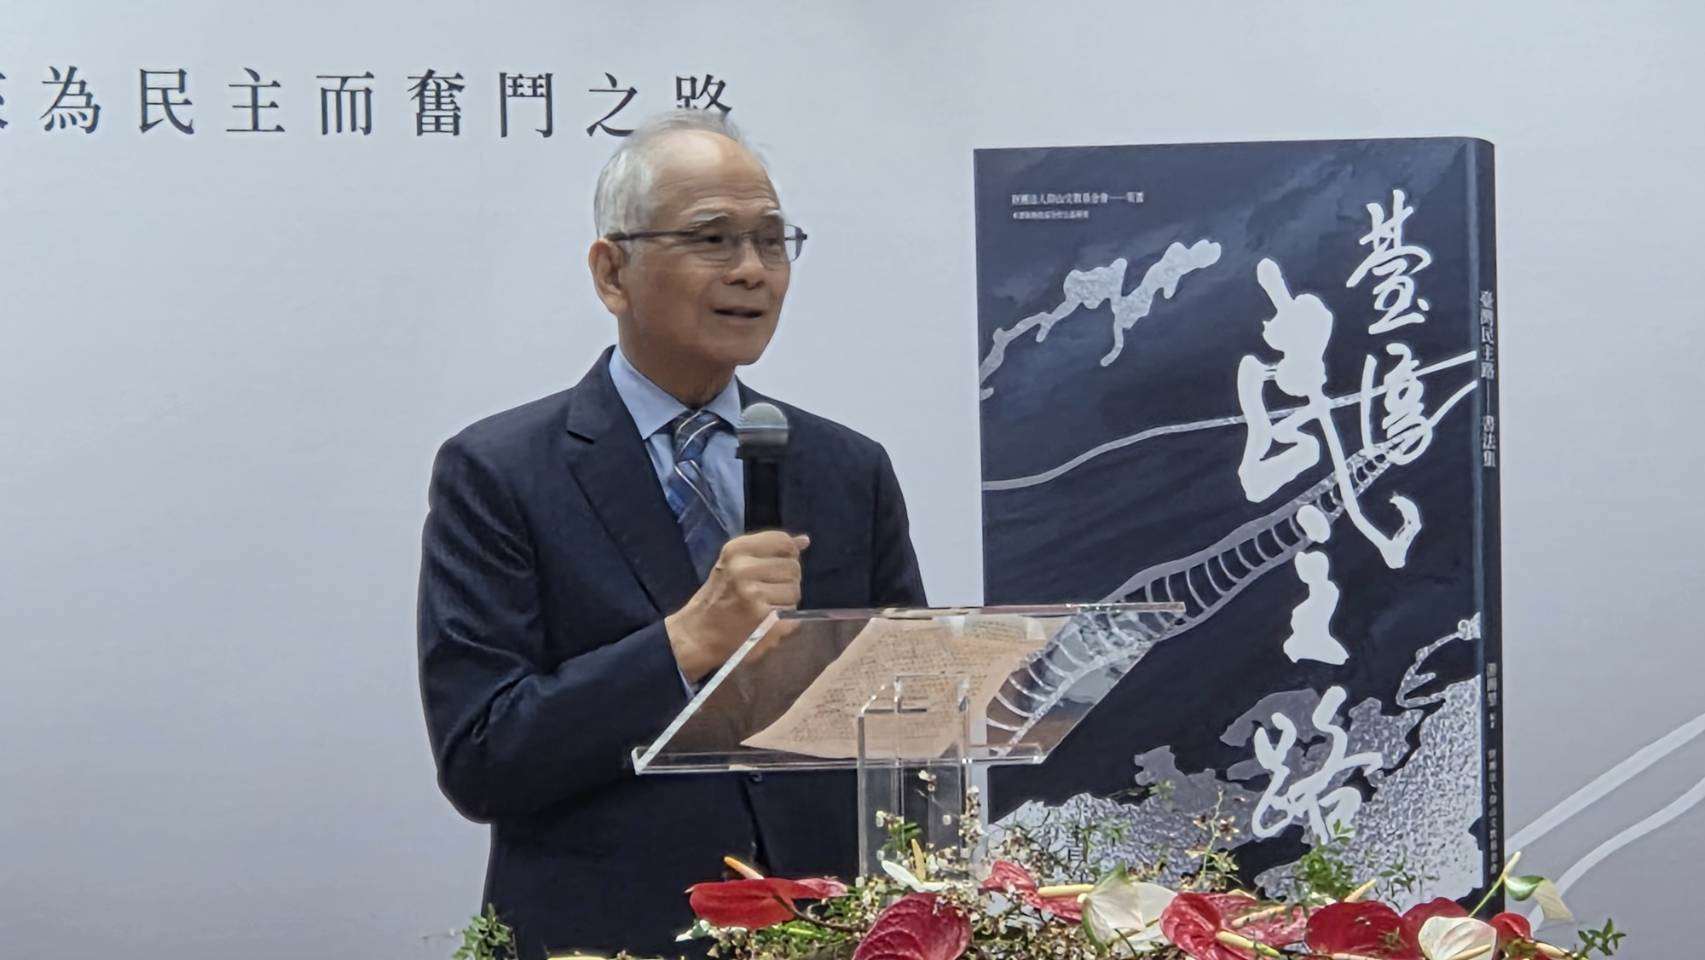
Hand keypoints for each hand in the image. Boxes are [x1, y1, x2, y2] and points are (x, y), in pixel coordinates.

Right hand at [666, 531, 808, 682]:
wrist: (698, 634)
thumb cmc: (718, 596)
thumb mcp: (735, 564)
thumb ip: (769, 550)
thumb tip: (804, 541)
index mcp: (736, 550)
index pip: (783, 542)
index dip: (788, 554)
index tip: (775, 566)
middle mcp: (744, 569)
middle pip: (793, 568)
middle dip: (787, 580)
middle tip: (767, 591)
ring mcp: (754, 595)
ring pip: (795, 592)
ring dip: (786, 602)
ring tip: (765, 607)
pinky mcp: (763, 620)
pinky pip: (793, 615)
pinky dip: (786, 621)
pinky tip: (767, 622)